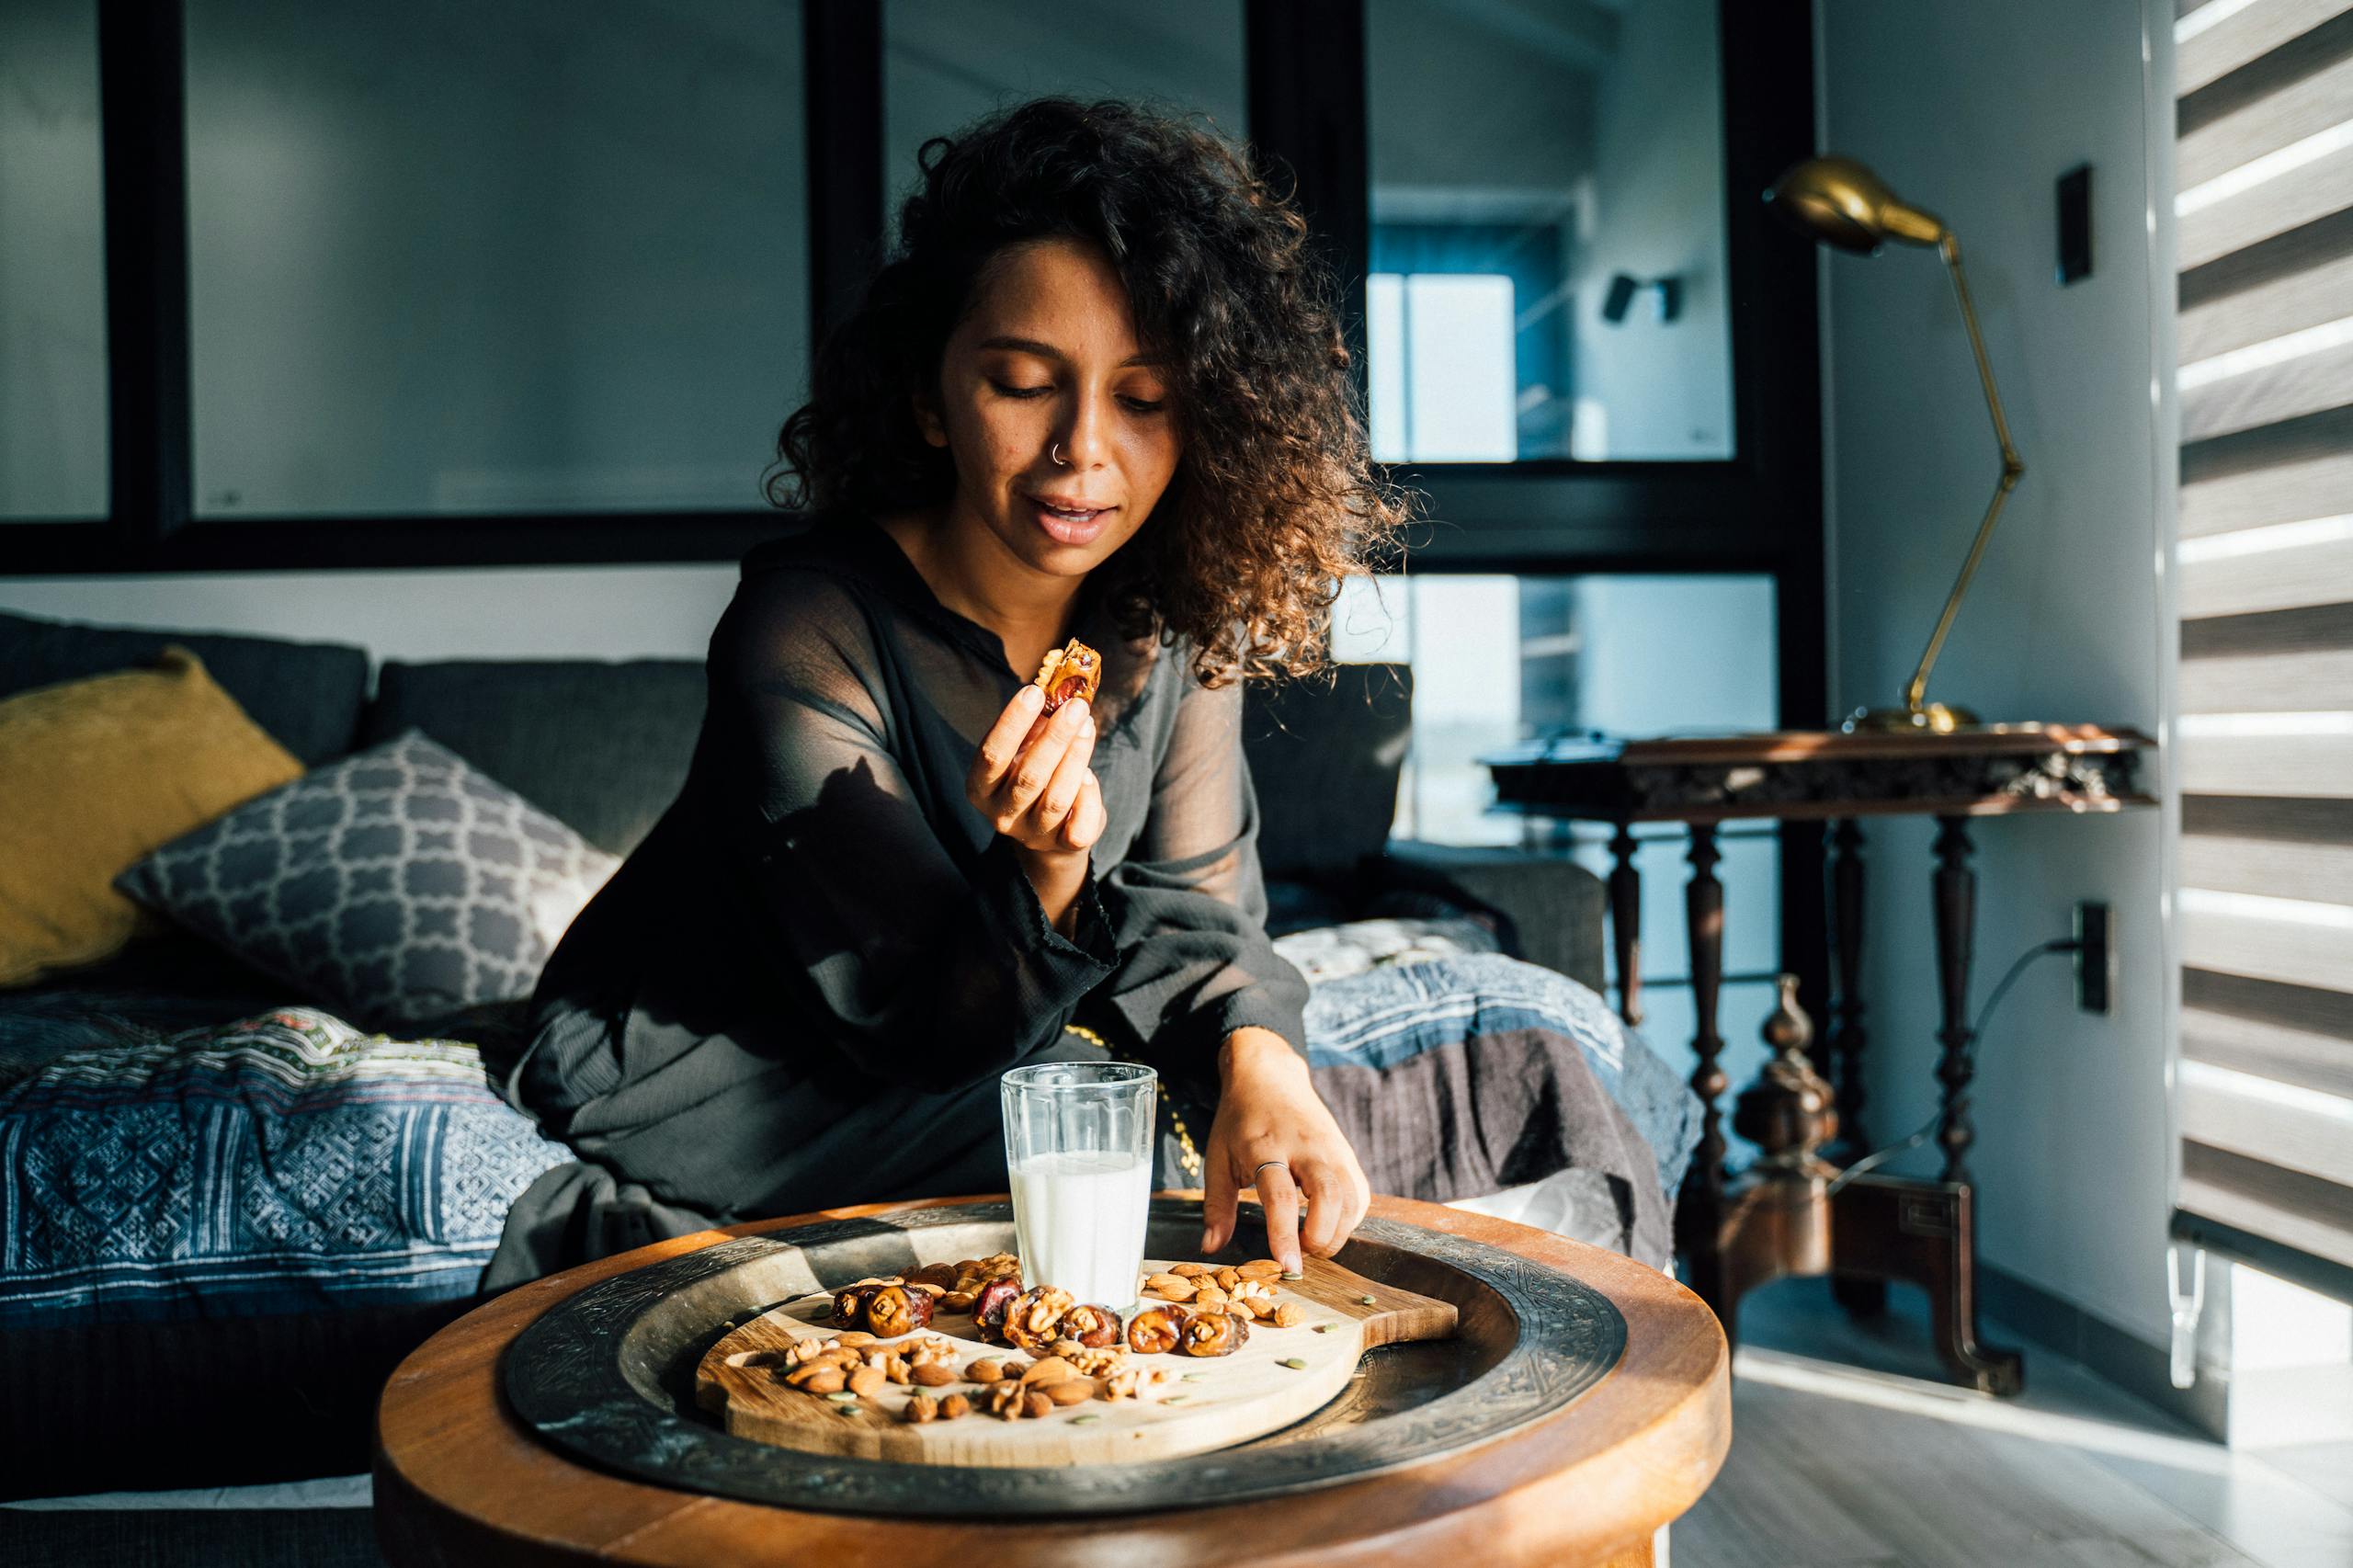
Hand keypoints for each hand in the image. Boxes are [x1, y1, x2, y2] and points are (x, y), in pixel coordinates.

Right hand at [966, 683, 1105, 857]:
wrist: (1048, 829)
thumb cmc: (1033, 774)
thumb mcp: (1025, 750)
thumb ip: (1035, 726)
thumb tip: (1057, 691)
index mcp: (980, 788)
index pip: (991, 754)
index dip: (1012, 723)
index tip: (1035, 692)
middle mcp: (1001, 815)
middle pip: (1028, 777)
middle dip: (1055, 737)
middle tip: (1076, 706)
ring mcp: (1031, 834)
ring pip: (1056, 798)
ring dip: (1076, 758)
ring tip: (1087, 727)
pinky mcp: (1062, 846)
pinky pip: (1079, 825)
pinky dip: (1089, 796)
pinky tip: (1089, 774)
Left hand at [1199, 1028, 1372, 1271]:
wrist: (1270, 1076)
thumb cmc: (1240, 1121)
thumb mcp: (1217, 1158)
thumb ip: (1217, 1206)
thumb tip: (1210, 1247)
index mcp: (1265, 1146)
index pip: (1280, 1195)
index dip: (1284, 1233)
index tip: (1288, 1265)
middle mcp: (1305, 1147)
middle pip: (1329, 1195)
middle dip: (1322, 1235)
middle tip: (1302, 1253)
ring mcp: (1332, 1148)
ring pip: (1351, 1196)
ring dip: (1338, 1232)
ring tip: (1313, 1243)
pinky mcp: (1347, 1153)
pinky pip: (1360, 1193)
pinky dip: (1351, 1218)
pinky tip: (1330, 1226)